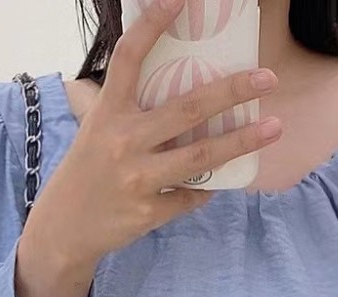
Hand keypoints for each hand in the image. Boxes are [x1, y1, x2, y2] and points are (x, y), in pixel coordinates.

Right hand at [24, 0, 281, 269]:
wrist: (64, 229)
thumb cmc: (86, 172)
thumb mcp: (96, 130)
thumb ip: (127, 107)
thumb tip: (168, 79)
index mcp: (107, 113)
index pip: (129, 59)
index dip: (152, 25)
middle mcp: (123, 141)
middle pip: (187, 109)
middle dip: (232, 91)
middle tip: (268, 79)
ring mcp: (137, 179)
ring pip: (201, 156)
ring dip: (242, 142)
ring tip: (274, 127)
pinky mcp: (148, 212)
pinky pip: (191, 196)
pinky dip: (208, 189)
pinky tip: (219, 182)